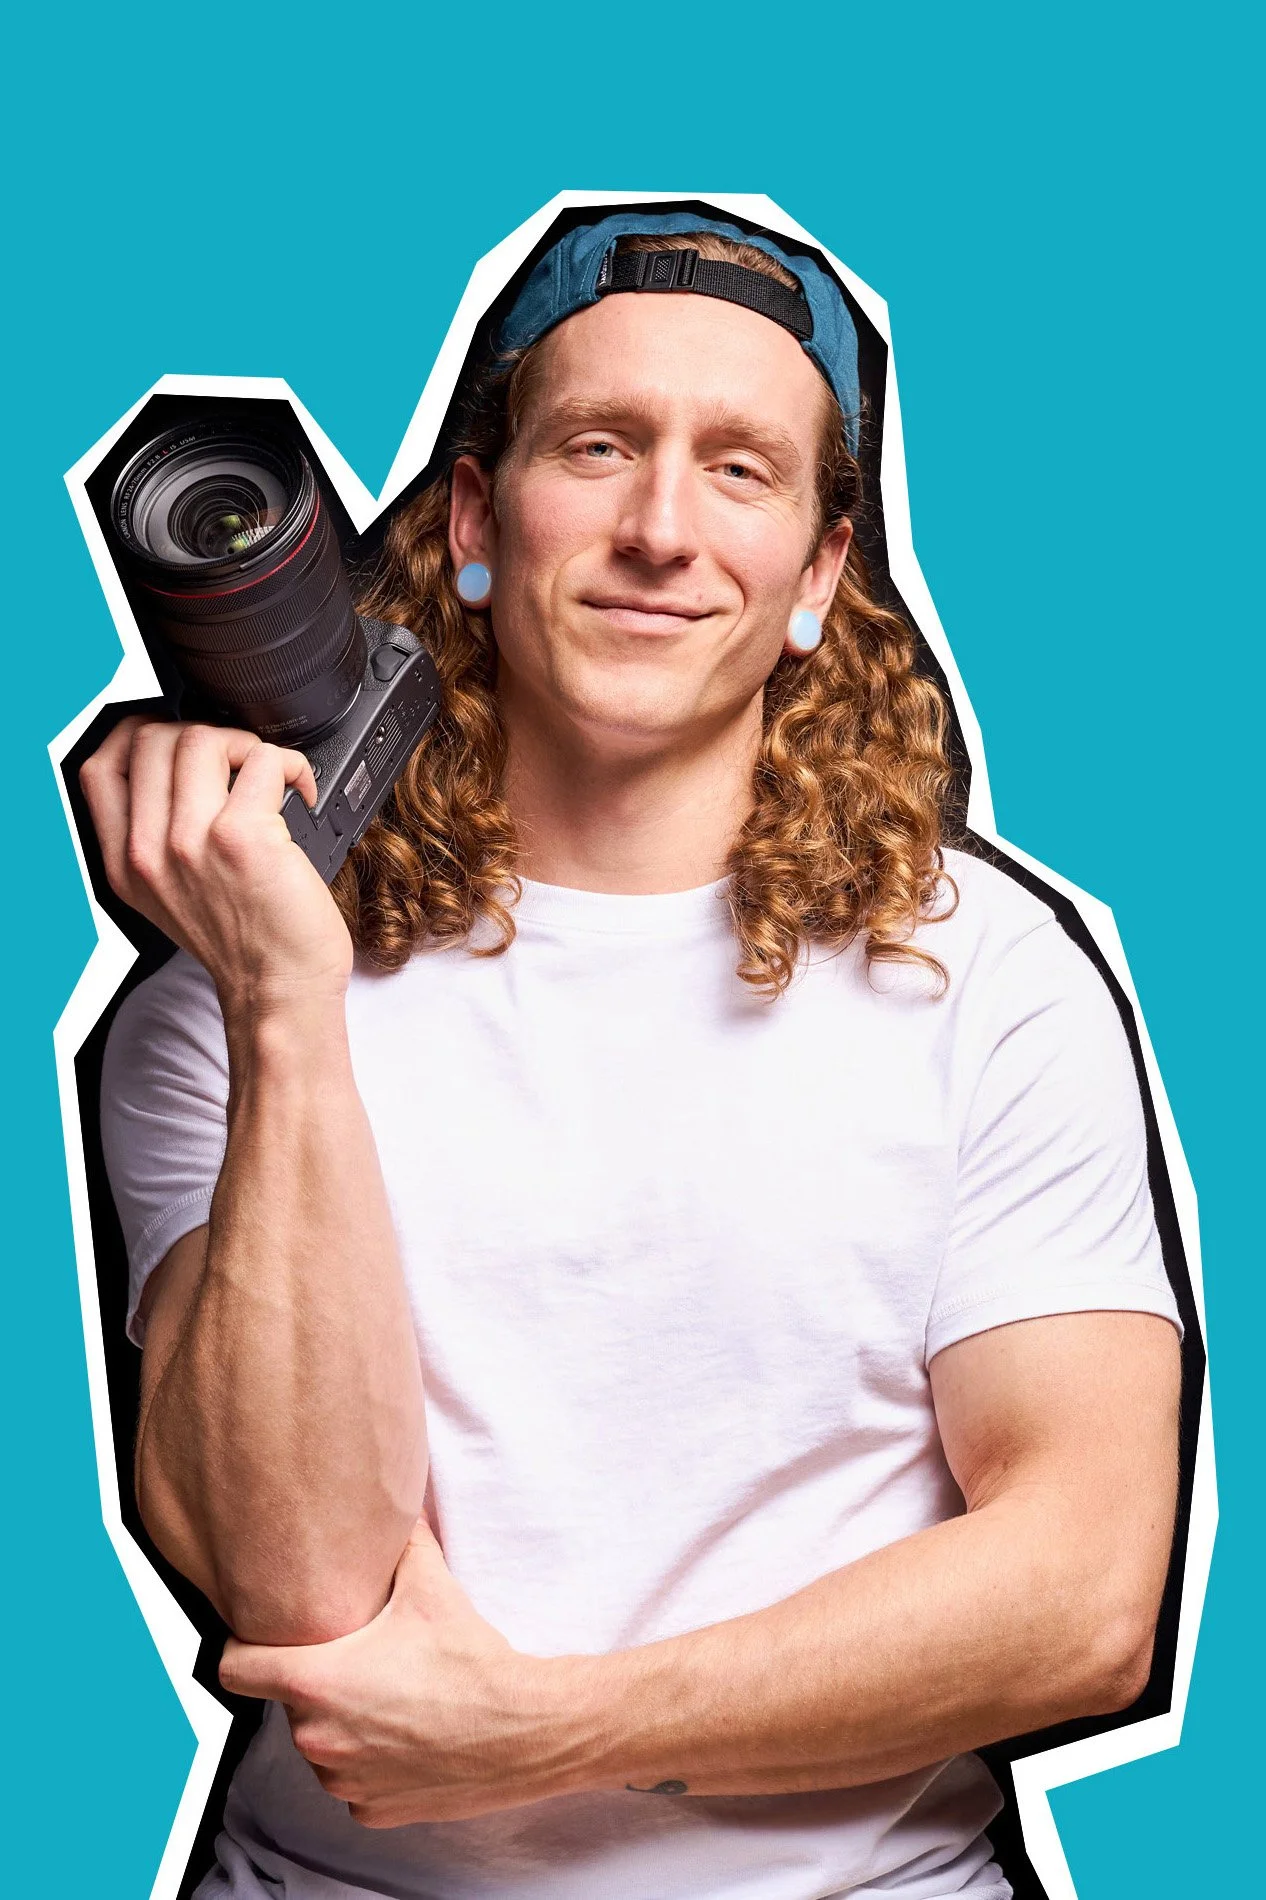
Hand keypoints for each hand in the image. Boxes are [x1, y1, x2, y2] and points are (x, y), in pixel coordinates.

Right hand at [79, 715, 352, 1015]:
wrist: (281, 991)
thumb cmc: (245, 945)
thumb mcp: (171, 898)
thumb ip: (156, 841)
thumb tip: (175, 772)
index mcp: (126, 865)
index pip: (100, 769)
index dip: (137, 736)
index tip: (174, 737)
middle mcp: (150, 852)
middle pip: (150, 741)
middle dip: (200, 734)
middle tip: (236, 762)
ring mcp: (191, 842)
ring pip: (201, 740)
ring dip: (244, 744)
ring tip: (267, 775)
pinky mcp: (243, 838)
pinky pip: (263, 760)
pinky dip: (291, 764)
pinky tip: (301, 791)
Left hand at [218, 1520, 579, 1827]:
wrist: (522, 1730)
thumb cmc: (470, 1663)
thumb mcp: (429, 1586)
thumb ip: (398, 1539)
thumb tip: (394, 1498)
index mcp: (316, 1684)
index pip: (232, 1669)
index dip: (241, 1646)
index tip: (260, 1636)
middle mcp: (316, 1740)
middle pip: (287, 1702)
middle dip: (314, 1679)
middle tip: (359, 1656)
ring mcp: (342, 1782)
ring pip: (320, 1744)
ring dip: (341, 1722)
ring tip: (389, 1694)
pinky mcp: (370, 1811)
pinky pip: (352, 1780)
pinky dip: (370, 1759)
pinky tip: (407, 1732)